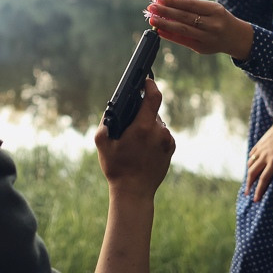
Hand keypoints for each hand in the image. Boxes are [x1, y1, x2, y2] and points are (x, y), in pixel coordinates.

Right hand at [95, 78, 174, 198]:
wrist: (134, 192)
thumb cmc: (117, 168)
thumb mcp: (102, 143)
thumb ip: (105, 122)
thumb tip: (112, 109)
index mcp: (143, 127)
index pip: (153, 96)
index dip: (150, 85)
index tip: (145, 81)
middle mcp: (159, 132)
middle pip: (152, 111)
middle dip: (141, 112)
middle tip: (129, 123)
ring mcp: (167, 140)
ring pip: (156, 123)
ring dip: (147, 125)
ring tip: (135, 140)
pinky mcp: (171, 148)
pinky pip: (161, 134)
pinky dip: (153, 135)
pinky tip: (143, 147)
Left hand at [145, 0, 253, 59]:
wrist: (236, 38)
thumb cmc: (219, 19)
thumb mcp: (212, 9)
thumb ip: (193, 7)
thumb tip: (168, 4)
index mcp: (215, 10)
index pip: (190, 4)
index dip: (173, 1)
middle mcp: (212, 24)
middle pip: (185, 17)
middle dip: (166, 12)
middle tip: (151, 7)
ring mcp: (207, 37)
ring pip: (182, 30)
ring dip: (165, 24)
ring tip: (152, 20)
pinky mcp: (202, 48)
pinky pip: (183, 41)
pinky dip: (170, 36)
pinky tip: (159, 31)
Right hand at [245, 114, 272, 201]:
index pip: (264, 179)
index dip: (259, 190)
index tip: (255, 199)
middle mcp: (264, 157)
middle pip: (253, 173)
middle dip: (249, 185)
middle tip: (247, 194)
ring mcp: (260, 150)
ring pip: (250, 164)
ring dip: (248, 175)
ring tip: (248, 182)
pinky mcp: (259, 144)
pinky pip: (251, 155)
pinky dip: (249, 162)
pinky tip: (251, 165)